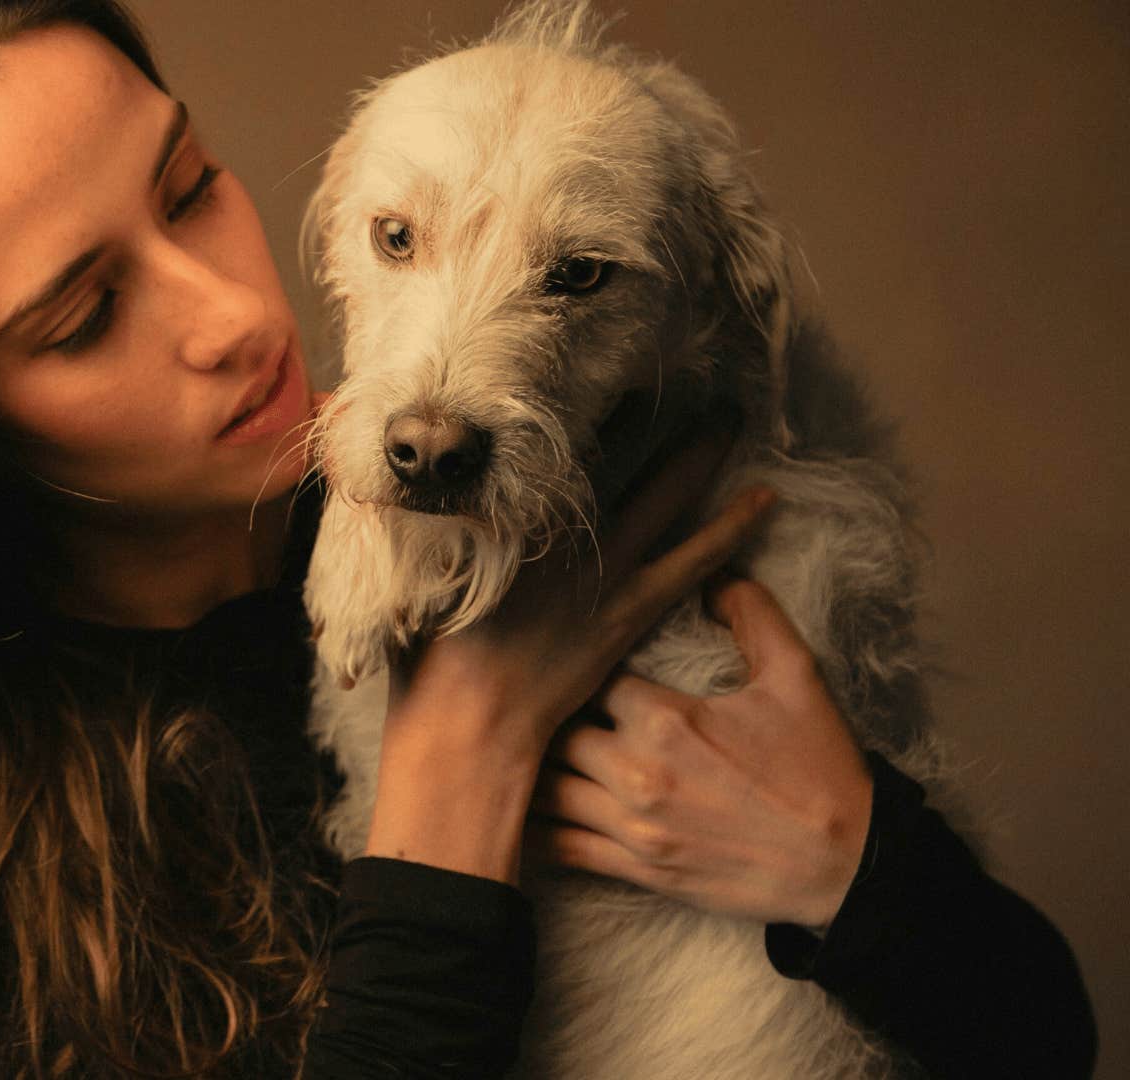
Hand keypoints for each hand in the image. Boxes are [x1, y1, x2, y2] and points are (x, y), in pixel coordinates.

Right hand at [363, 415, 776, 881]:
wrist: (465, 730)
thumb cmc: (426, 663)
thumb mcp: (406, 580)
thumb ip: (413, 528)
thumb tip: (379, 482)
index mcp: (503, 519)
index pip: (546, 448)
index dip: (577, 409)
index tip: (591, 371)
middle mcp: (556, 533)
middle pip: (613, 455)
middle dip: (646, 412)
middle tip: (678, 371)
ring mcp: (601, 572)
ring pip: (663, 495)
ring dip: (699, 453)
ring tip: (731, 416)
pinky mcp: (629, 612)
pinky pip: (693, 559)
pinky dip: (729, 528)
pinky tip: (763, 503)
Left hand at [526, 578, 873, 930]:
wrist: (849, 865)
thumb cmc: (821, 769)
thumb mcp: (797, 677)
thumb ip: (752, 614)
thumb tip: (715, 574)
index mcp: (667, 719)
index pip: (590, 677)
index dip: (579, 668)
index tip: (571, 662)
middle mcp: (640, 772)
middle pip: (556, 732)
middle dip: (546, 717)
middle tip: (533, 704)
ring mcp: (635, 826)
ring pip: (547, 790)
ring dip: (533, 769)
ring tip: (516, 750)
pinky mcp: (639, 869)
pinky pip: (562, 848)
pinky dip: (534, 831)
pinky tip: (517, 814)